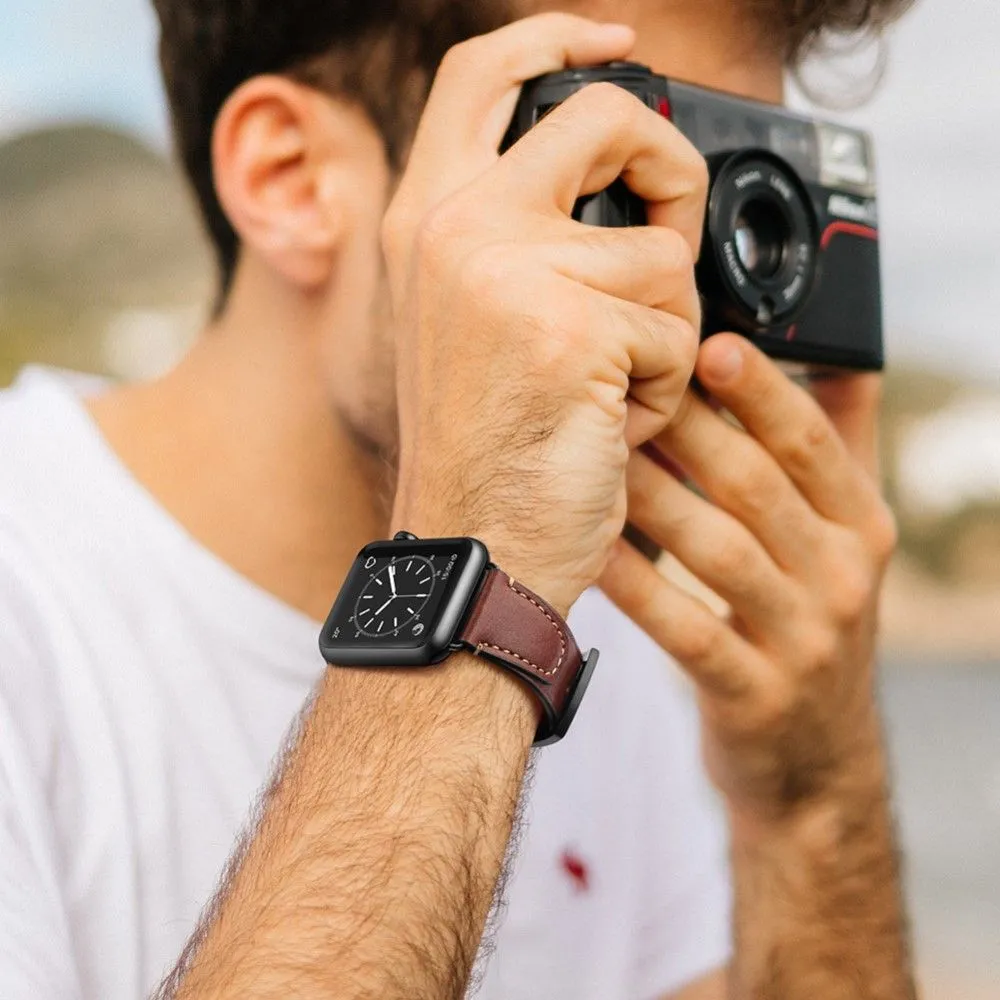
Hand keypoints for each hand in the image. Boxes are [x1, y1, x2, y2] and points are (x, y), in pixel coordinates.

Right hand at [382, 13, 707, 614]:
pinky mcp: (575, 329)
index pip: (481, 74)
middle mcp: (459, 228)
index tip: (619, 43)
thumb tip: (623, 188)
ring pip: (661, 256)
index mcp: (427, 220)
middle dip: (669, 171)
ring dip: (660, 330)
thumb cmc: (486, 448)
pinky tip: (609, 425)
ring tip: (605, 391)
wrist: (475, 549)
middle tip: (668, 237)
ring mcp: (513, 272)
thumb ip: (521, 237)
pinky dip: (665, 387)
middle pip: (605, 118)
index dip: (557, 36)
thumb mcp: (476, 322)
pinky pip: (676, 331)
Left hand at [600, 334, 897, 821]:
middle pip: (755, 487)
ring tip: (595, 453)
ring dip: (651, 497)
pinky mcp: (754, 693)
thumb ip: (842, 446)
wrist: (815, 757)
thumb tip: (838, 351)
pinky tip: (593, 547)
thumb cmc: (812, 618)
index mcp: (862, 525)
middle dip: (687, 431)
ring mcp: (802, 640)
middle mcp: (843, 577)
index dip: (760, 390)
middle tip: (621, 386)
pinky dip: (637, 584)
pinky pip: (685, 627)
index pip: (812, 443)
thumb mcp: (846, 537)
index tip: (706, 343)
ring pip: (717, 551)